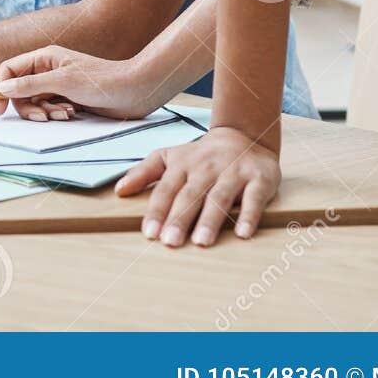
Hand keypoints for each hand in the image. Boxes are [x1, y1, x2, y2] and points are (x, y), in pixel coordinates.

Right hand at [0, 45, 154, 121]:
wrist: (134, 91)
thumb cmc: (102, 80)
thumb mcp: (63, 82)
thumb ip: (30, 84)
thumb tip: (2, 88)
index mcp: (44, 58)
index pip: (10, 70)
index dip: (1, 87)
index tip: (0, 108)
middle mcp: (48, 70)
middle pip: (20, 91)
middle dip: (29, 106)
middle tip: (43, 117)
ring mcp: (58, 85)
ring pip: (35, 102)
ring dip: (46, 112)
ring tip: (66, 113)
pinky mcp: (67, 99)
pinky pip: (50, 109)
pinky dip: (57, 115)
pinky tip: (72, 114)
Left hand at [114, 127, 280, 246]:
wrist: (244, 135)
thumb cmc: (201, 155)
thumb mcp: (169, 157)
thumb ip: (144, 173)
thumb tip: (118, 190)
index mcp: (182, 165)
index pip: (166, 189)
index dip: (157, 211)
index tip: (150, 233)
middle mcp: (206, 168)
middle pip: (190, 195)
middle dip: (180, 219)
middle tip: (170, 242)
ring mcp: (233, 173)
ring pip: (220, 197)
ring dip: (210, 220)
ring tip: (201, 242)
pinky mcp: (258, 179)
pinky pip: (254, 198)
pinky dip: (249, 215)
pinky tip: (242, 234)